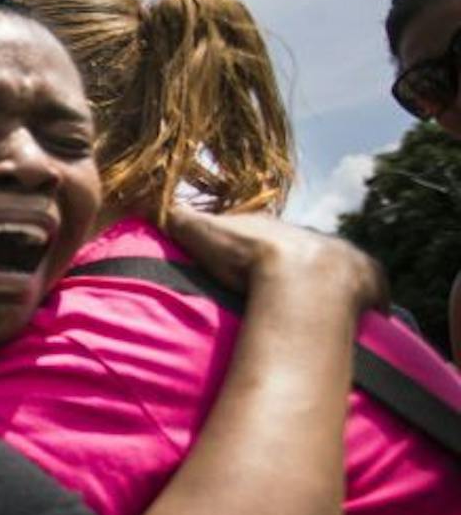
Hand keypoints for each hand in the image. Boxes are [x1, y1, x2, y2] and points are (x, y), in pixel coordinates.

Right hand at [169, 209, 386, 312]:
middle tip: (278, 289)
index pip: (262, 234)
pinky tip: (359, 314)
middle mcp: (309, 237)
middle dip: (293, 263)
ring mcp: (340, 256)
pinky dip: (367, 299)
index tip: (248, 261)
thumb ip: (177, 219)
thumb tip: (144, 200)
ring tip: (317, 307)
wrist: (300, 275)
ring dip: (328, 283)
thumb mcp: (202, 233)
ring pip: (334, 267)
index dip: (255, 246)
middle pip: (299, 249)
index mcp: (272, 229)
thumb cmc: (248, 255)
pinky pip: (370, 288)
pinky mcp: (365, 278)